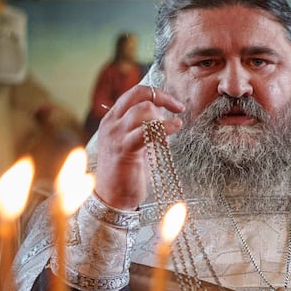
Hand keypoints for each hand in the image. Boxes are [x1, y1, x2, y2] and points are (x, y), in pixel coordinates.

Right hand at [92, 84, 185, 209]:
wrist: (113, 197)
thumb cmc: (127, 172)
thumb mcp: (137, 145)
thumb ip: (147, 130)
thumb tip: (165, 121)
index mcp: (113, 119)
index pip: (134, 93)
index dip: (157, 94)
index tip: (175, 104)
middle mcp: (111, 123)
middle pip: (138, 94)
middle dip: (162, 97)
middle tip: (178, 108)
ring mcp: (116, 135)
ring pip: (142, 110)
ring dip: (162, 116)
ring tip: (172, 128)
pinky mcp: (124, 149)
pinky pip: (146, 131)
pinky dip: (165, 127)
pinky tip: (176, 127)